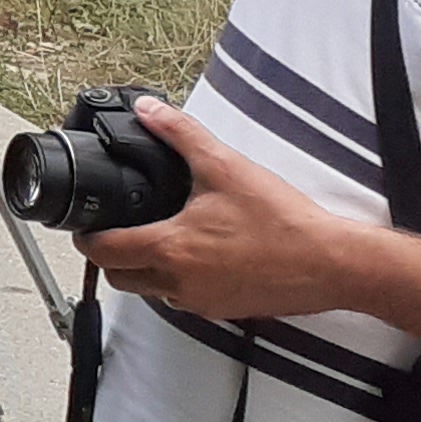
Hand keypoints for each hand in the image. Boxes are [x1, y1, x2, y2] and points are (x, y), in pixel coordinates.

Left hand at [77, 96, 368, 320]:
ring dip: (144, 271)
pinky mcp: (227, 310)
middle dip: (110, 256)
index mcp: (171, 249)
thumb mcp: (226, 166)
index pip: (103, 252)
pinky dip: (178, 282)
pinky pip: (185, 301)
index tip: (89, 224)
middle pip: (120, 278)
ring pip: (151, 292)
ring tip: (156, 239)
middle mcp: (180, 283)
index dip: (87, 237)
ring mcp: (203, 302)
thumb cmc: (284, 222)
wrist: (334, 263)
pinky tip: (196, 256)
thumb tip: (150, 111)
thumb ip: (181, 135)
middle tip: (117, 231)